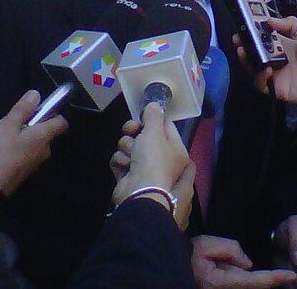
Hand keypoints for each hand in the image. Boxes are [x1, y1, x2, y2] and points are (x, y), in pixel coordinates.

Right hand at [0, 90, 67, 195]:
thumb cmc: (1, 151)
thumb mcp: (8, 125)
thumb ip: (23, 109)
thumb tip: (37, 94)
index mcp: (45, 136)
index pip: (62, 122)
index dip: (53, 114)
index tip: (37, 112)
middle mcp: (46, 149)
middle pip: (48, 133)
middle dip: (35, 126)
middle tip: (15, 125)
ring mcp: (38, 163)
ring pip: (38, 144)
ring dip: (27, 139)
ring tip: (7, 138)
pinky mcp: (28, 172)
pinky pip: (30, 155)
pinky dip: (22, 150)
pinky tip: (5, 152)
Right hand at [112, 103, 192, 228]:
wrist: (140, 192)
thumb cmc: (153, 160)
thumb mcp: (155, 132)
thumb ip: (153, 115)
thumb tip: (155, 104)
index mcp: (176, 149)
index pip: (166, 126)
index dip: (153, 119)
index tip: (143, 115)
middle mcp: (162, 159)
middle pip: (144, 136)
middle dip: (135, 133)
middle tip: (131, 130)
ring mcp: (145, 169)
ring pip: (130, 147)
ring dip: (127, 148)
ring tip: (130, 156)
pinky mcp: (128, 177)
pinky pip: (121, 161)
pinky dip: (120, 162)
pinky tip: (124, 166)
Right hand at [191, 235, 296, 288]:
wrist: (172, 264)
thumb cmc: (189, 253)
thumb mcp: (208, 244)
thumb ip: (232, 250)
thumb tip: (248, 264)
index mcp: (220, 282)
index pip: (254, 280)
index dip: (274, 278)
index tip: (291, 275)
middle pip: (251, 283)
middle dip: (255, 274)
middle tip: (228, 259)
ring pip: (245, 282)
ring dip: (242, 273)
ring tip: (217, 262)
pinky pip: (238, 281)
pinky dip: (237, 274)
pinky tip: (219, 266)